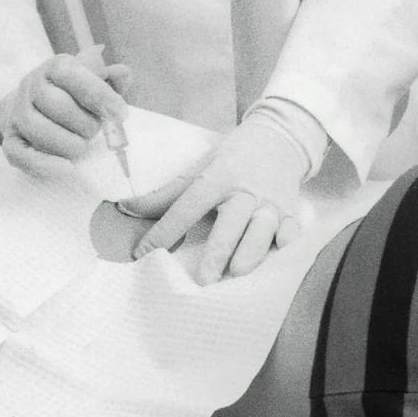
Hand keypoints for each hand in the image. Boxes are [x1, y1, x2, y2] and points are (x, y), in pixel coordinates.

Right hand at [0, 54, 130, 173]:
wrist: (34, 106)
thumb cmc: (74, 96)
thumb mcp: (94, 81)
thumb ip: (111, 78)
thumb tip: (122, 73)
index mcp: (55, 68)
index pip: (71, 75)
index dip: (98, 94)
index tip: (121, 114)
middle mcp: (31, 86)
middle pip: (57, 105)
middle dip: (85, 124)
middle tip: (95, 130)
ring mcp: (17, 113)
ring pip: (39, 130)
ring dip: (70, 144)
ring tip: (82, 145)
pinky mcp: (10, 140)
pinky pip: (20, 154)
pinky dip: (45, 164)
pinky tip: (68, 167)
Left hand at [126, 114, 312, 284]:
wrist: (280, 137)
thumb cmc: (234, 156)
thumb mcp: (200, 165)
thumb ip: (167, 192)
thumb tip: (126, 208)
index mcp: (218, 177)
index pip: (187, 206)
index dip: (165, 230)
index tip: (143, 253)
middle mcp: (245, 191)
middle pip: (231, 223)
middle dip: (218, 252)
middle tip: (204, 279)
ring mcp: (271, 203)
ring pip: (263, 230)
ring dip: (251, 252)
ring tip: (238, 272)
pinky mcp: (292, 212)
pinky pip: (292, 230)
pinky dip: (286, 242)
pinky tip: (279, 253)